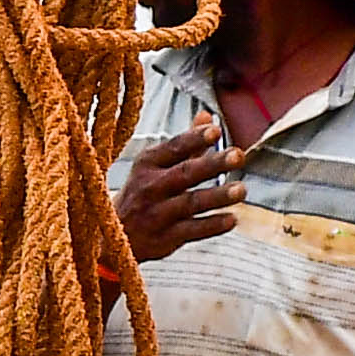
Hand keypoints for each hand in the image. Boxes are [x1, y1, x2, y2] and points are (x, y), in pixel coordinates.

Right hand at [115, 118, 242, 265]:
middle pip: (185, 173)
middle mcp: (150, 187)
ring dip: (217, 196)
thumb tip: (207, 117)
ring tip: (241, 189)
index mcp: (147, 164)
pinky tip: (232, 219)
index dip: (195, 139)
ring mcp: (156, 214)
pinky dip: (212, 226)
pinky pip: (191, 231)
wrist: (113, 236)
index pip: (174, 148)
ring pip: (190, 203)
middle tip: (238, 155)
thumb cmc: (142, 194)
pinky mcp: (164, 238)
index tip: (216, 130)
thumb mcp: (154, 167)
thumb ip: (185, 145)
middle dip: (212, 164)